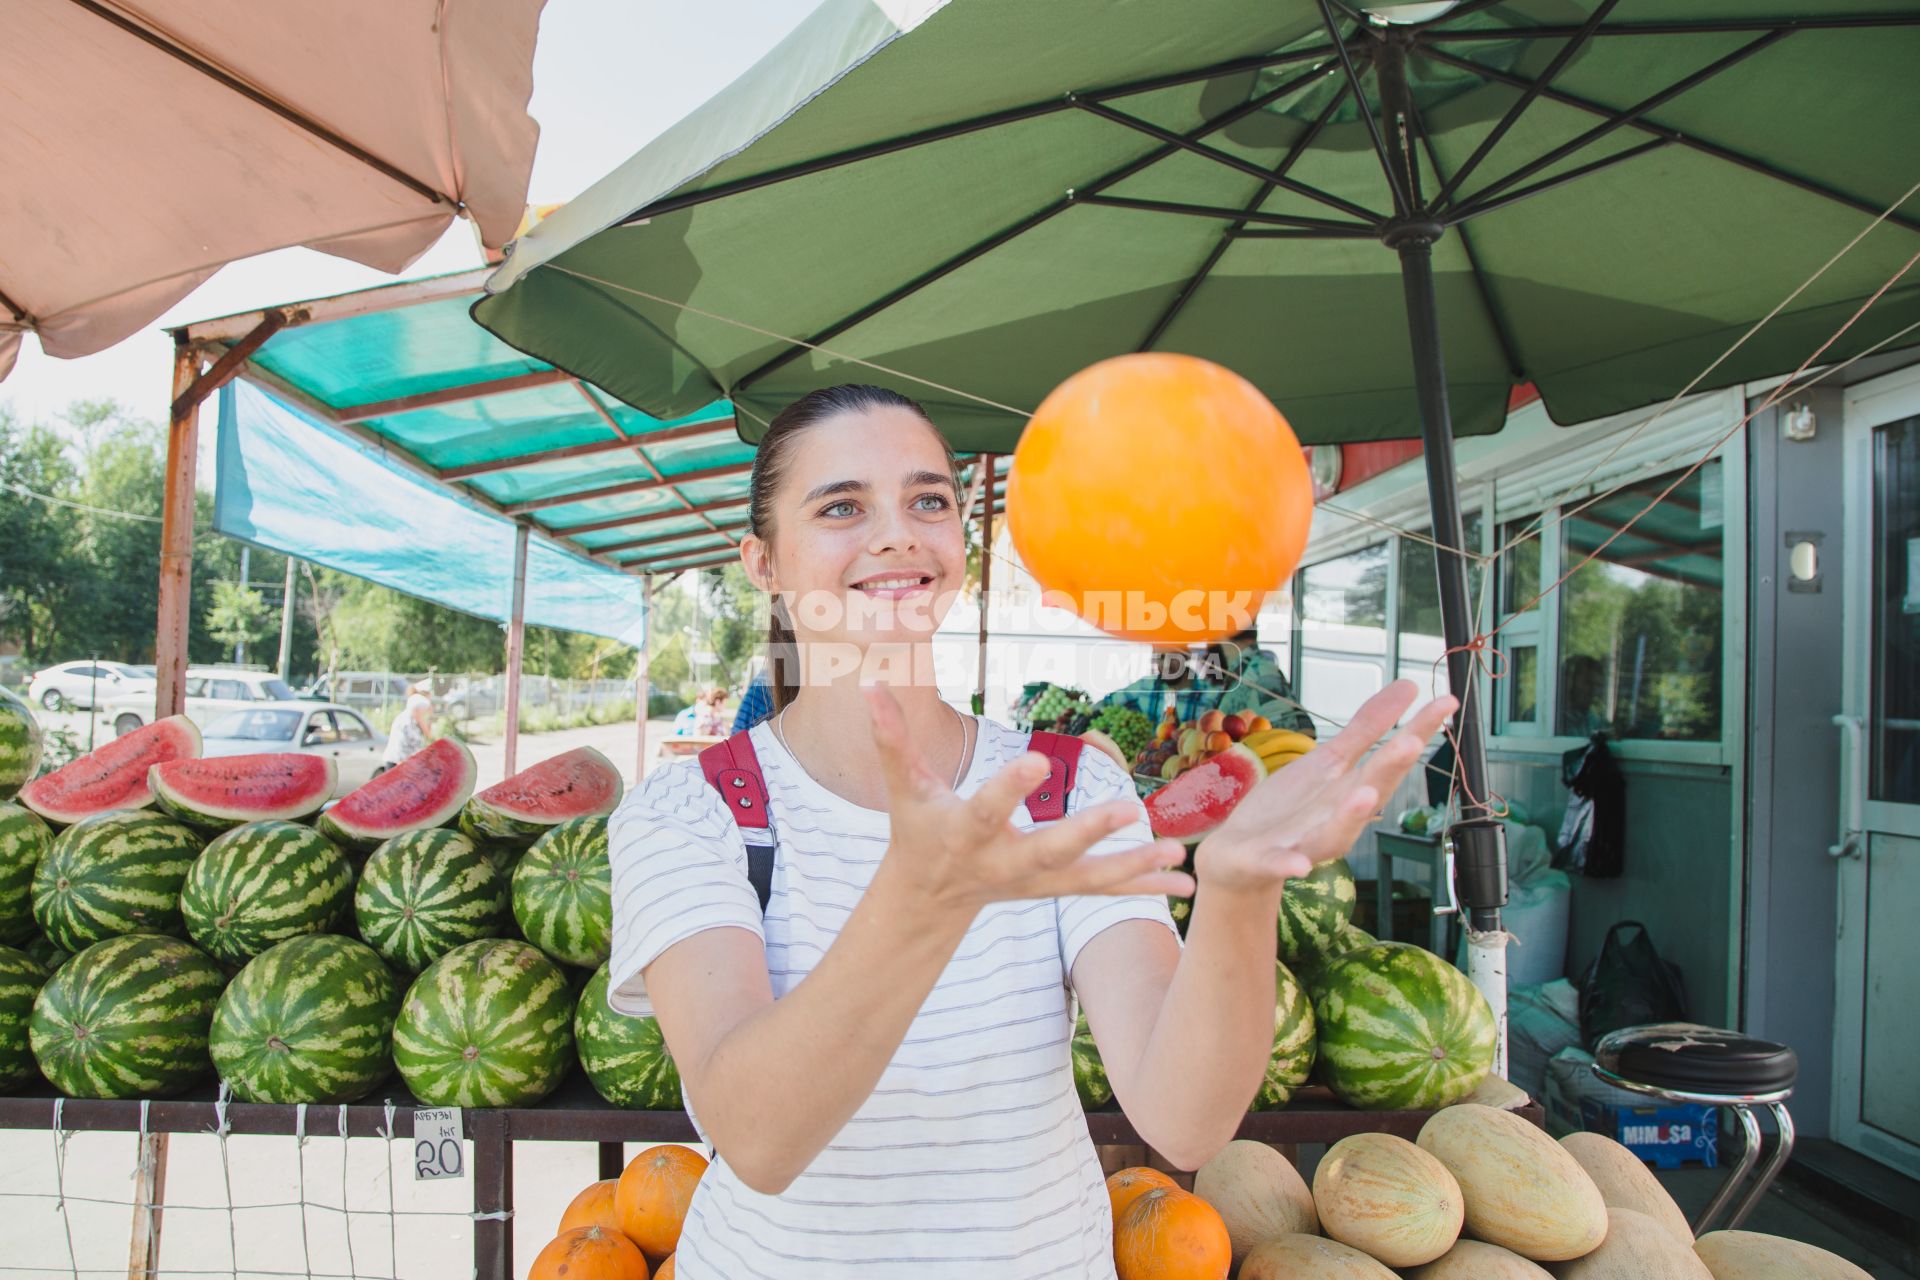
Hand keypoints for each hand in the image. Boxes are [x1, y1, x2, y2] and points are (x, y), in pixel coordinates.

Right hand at [865, 687, 1194, 914]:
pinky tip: (1187, 886)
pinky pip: (1104, 891)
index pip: (988, 807)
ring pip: (1087, 878)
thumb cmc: (916, 830)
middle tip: (1131, 810)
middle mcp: (1003, 862)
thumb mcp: (903, 787)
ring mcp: (1033, 882)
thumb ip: (891, 737)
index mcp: (965, 833)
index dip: (1011, 786)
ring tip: (1177, 853)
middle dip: (1088, 832)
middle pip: (1049, 849)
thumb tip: (869, 682)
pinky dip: (1145, 887)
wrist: (928, 898)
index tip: (1039, 758)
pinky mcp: (1055, 890)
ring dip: (1133, 867)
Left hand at [1195, 681, 1457, 893]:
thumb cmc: (1292, 808)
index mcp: (1351, 789)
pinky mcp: (1269, 859)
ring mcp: (1304, 841)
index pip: (1390, 759)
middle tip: (1412, 742)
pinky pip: (1281, 864)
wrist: (1243, 856)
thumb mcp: (1329, 762)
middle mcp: (1337, 817)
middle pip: (1369, 792)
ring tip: (1367, 795)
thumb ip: (1367, 728)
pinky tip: (1299, 864)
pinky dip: (1291, 863)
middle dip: (1389, 769)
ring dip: (1351, 816)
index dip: (1418, 731)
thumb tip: (1408, 686)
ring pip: (1335, 833)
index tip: (1446, 702)